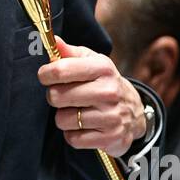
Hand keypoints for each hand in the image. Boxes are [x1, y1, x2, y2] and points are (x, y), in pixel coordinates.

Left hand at [38, 34, 146, 156]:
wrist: (134, 112)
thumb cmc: (103, 83)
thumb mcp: (92, 62)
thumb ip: (69, 52)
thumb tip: (53, 40)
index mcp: (102, 68)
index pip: (60, 70)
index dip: (45, 74)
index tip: (46, 76)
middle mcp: (109, 91)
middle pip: (56, 97)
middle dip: (54, 97)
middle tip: (64, 96)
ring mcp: (111, 116)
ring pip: (63, 120)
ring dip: (64, 117)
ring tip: (75, 111)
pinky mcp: (110, 137)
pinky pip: (73, 139)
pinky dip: (73, 134)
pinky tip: (83, 126)